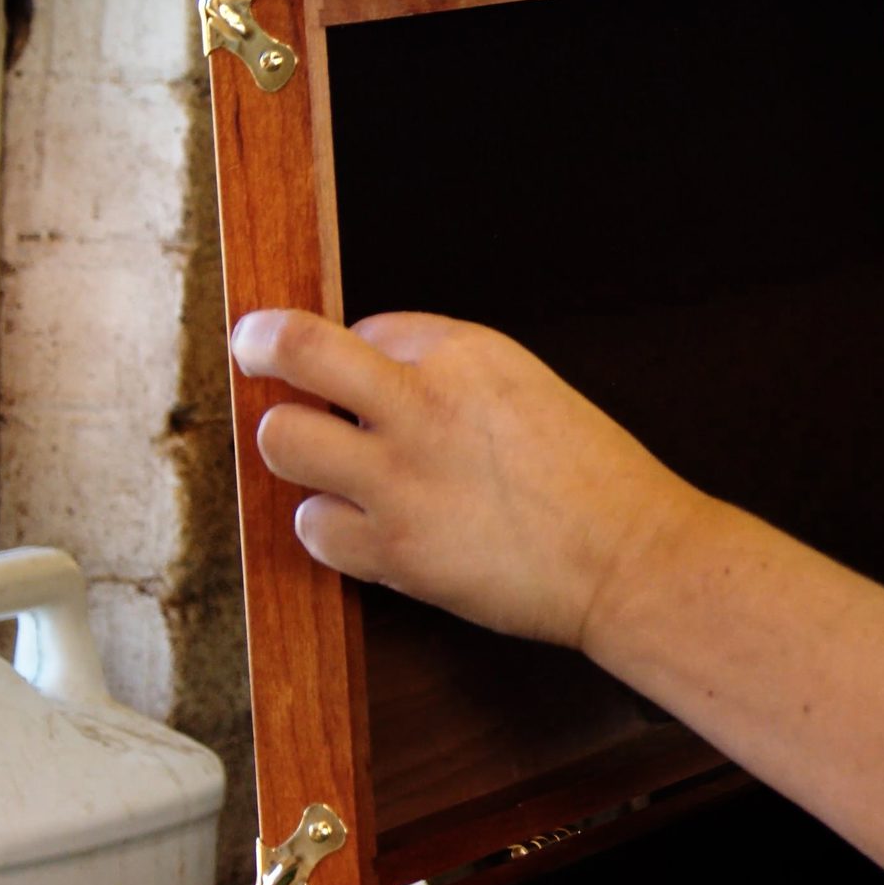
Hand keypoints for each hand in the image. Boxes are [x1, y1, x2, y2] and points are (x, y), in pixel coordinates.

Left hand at [230, 308, 711, 647]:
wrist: (629, 557)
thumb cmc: (592, 479)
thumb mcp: (527, 389)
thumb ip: (452, 379)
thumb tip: (376, 382)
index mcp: (467, 352)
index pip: (368, 327)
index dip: (363, 355)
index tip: (369, 379)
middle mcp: (423, 402)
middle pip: (297, 349)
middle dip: (262, 345)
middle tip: (254, 350)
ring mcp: (400, 477)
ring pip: (282, 438)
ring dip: (292, 445)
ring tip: (320, 458)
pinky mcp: (392, 548)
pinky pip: (312, 527)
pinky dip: (330, 527)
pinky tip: (364, 527)